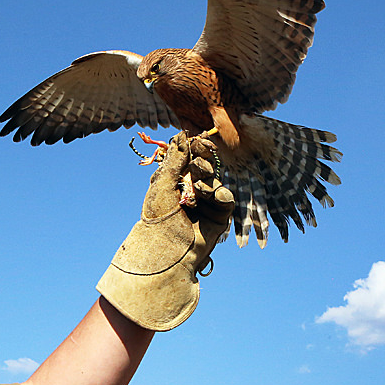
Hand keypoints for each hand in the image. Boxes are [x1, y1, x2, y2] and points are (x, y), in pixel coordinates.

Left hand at [96, 132, 233, 330]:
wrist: (168, 250)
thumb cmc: (158, 217)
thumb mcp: (163, 184)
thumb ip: (174, 159)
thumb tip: (181, 134)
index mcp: (175, 183)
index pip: (188, 160)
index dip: (194, 149)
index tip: (197, 139)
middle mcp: (191, 192)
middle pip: (204, 168)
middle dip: (203, 161)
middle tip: (200, 160)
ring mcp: (206, 204)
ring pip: (215, 181)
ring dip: (209, 179)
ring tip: (200, 185)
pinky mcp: (219, 217)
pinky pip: (226, 199)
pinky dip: (222, 194)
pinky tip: (215, 194)